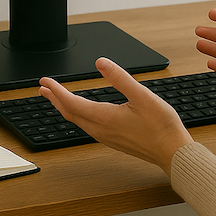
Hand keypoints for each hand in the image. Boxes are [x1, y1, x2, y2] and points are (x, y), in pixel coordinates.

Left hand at [39, 57, 192, 175]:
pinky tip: (80, 111)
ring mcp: (106, 137)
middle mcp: (101, 130)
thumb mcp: (142, 96)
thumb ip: (120, 78)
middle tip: (43, 87)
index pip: (72, 103)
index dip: (56, 91)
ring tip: (55, 97)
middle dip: (54, 99)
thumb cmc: (161, 126)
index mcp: (105, 118)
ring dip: (64, 107)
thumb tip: (101, 63)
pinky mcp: (112, 140)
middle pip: (70, 114)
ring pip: (77, 121)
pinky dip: (76, 115)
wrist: (172, 152)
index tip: (45, 81)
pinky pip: (86, 126)